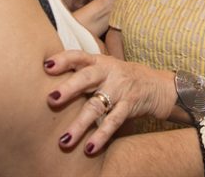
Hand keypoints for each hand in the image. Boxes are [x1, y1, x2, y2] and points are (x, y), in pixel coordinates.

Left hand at [44, 51, 174, 152]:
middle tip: (51, 99)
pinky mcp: (129, 105)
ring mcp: (120, 89)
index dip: (63, 59)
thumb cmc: (122, 77)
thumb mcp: (105, 68)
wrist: (158, 85)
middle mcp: (109, 72)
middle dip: (69, 88)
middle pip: (87, 78)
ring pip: (97, 106)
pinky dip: (101, 135)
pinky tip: (89, 148)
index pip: (79, 56)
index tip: (46, 67)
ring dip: (80, 124)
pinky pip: (113, 121)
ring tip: (64, 140)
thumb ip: (83, 72)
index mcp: (99, 62)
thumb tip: (48, 81)